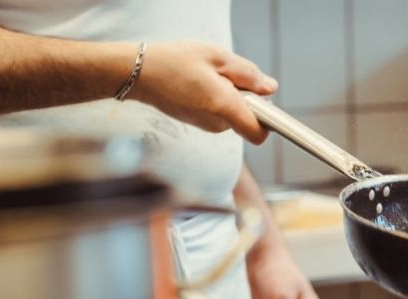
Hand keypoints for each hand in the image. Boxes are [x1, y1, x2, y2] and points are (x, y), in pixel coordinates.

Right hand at [129, 41, 276, 143]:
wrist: (138, 73)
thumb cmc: (176, 61)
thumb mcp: (218, 57)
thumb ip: (249, 74)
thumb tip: (270, 88)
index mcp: (225, 108)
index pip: (259, 133)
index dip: (269, 120)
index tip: (265, 101)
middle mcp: (217, 124)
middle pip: (248, 118)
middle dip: (247, 97)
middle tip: (226, 75)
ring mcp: (206, 125)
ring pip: (233, 113)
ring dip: (230, 95)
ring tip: (208, 76)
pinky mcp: (197, 122)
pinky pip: (219, 112)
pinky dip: (216, 98)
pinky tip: (199, 82)